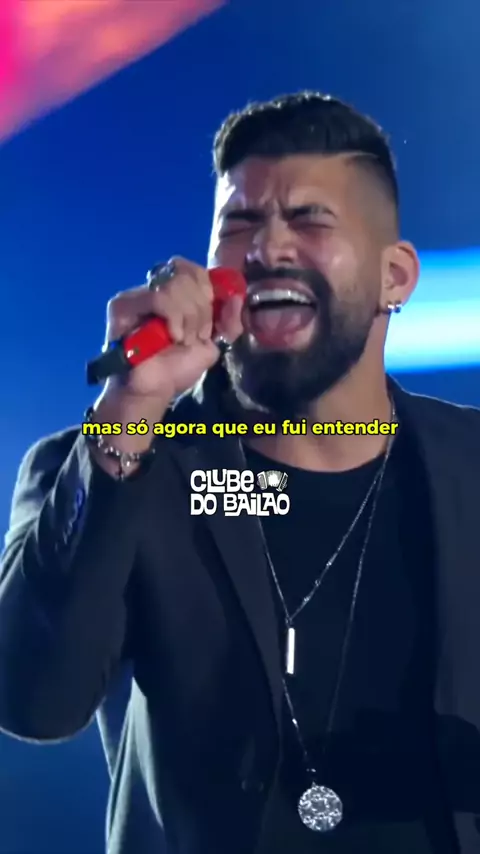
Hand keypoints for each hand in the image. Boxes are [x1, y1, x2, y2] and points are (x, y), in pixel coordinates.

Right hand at [102, 256, 243, 403]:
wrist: (154, 390)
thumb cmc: (177, 368)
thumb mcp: (213, 345)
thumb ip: (228, 322)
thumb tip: (237, 298)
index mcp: (175, 293)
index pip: (193, 269)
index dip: (207, 290)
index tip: (211, 323)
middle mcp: (154, 289)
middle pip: (186, 273)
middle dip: (201, 309)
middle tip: (197, 336)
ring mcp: (137, 294)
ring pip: (175, 284)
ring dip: (188, 316)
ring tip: (183, 340)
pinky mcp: (123, 305)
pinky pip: (158, 297)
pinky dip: (173, 317)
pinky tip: (173, 336)